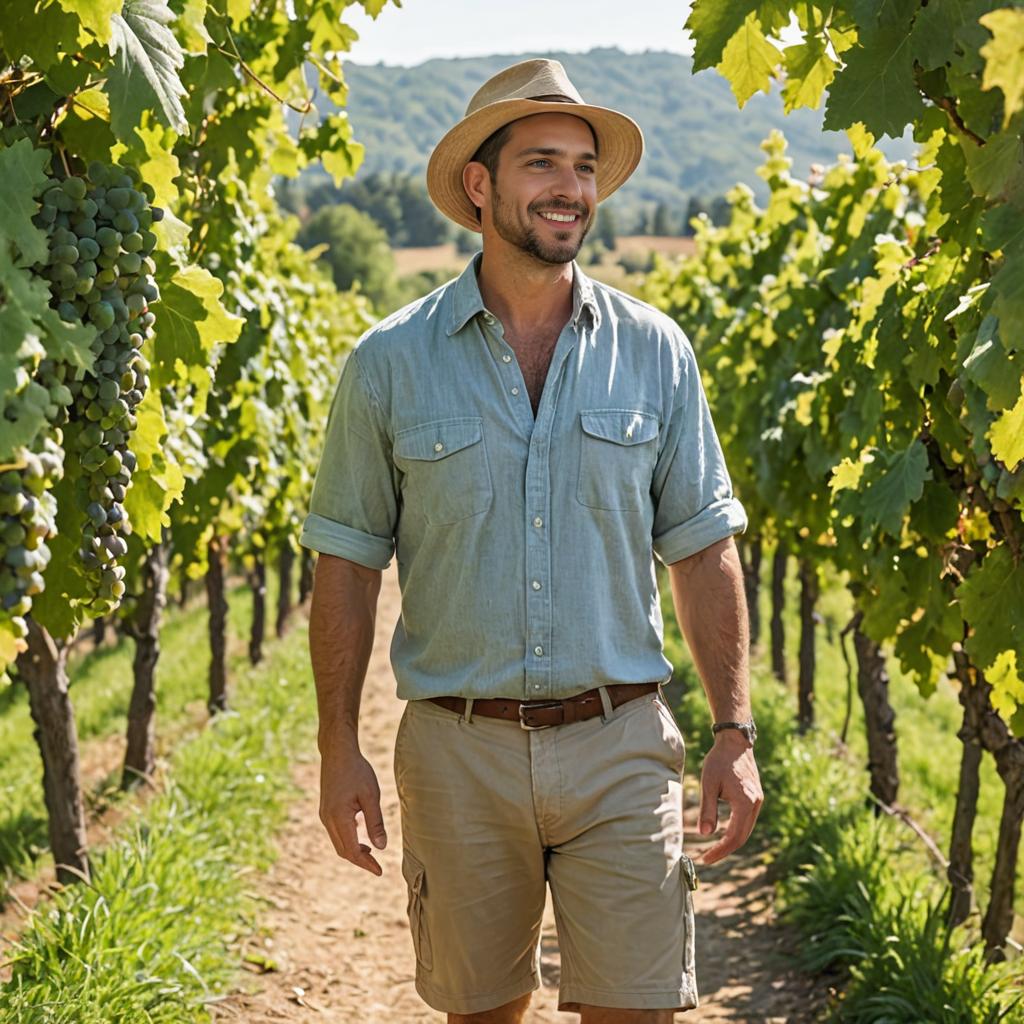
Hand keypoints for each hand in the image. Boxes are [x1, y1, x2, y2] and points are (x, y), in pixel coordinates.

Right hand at [319, 744, 387, 875]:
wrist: (337, 752)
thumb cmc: (357, 770)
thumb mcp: (371, 795)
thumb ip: (375, 822)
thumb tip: (381, 847)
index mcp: (338, 817)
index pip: (352, 850)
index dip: (366, 864)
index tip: (379, 872)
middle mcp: (327, 819)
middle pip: (343, 850)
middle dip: (360, 861)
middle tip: (377, 867)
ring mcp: (324, 814)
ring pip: (338, 842)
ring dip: (353, 851)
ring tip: (371, 854)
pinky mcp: (326, 809)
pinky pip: (336, 832)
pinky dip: (348, 840)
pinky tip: (361, 836)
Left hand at [695, 730, 762, 865]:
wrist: (735, 742)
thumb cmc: (719, 761)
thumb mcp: (708, 784)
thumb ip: (707, 810)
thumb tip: (704, 834)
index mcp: (745, 803)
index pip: (734, 837)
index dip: (720, 851)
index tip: (705, 859)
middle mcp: (755, 804)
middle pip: (742, 837)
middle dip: (725, 850)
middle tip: (707, 857)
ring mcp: (757, 801)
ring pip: (746, 830)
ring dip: (731, 841)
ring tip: (713, 849)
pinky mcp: (755, 797)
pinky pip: (747, 820)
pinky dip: (736, 830)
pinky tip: (723, 833)